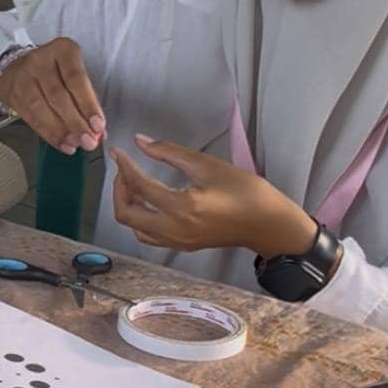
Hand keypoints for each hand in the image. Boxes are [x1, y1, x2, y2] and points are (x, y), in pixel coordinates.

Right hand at [0, 38, 105, 154]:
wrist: (17, 68)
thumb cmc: (54, 72)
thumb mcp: (73, 73)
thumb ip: (86, 99)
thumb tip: (98, 131)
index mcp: (62, 50)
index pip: (76, 78)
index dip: (88, 104)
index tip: (98, 125)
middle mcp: (40, 60)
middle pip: (58, 95)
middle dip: (75, 122)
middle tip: (89, 141)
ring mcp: (23, 77)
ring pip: (41, 107)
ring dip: (61, 130)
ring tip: (75, 144)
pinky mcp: (13, 94)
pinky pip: (31, 118)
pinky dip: (49, 134)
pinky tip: (62, 143)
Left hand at [111, 134, 317, 257]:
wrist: (269, 225)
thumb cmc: (245, 191)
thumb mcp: (208, 165)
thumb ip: (169, 152)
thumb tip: (139, 141)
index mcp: (182, 208)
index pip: (139, 186)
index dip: (124, 166)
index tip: (117, 152)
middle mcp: (174, 229)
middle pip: (126, 214)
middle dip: (119, 189)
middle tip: (125, 170)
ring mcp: (176, 242)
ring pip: (134, 227)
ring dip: (127, 204)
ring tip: (134, 183)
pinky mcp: (181, 246)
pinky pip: (148, 235)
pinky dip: (139, 218)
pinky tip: (147, 202)